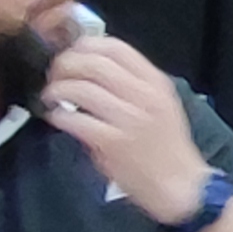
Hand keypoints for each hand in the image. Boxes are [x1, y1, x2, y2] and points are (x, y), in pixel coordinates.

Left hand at [35, 37, 217, 213]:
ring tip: (52, 96)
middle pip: (94, 63)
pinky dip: (59, 116)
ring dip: (57, 89)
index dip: (85, 45)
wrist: (180, 186)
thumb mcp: (161, 105)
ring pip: (81, 89)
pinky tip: (57, 118)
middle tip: (55, 74)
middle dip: (65, 65)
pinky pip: (75, 120)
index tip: (72, 52)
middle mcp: (144, 97)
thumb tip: (94, 65)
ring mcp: (128, 120)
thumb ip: (134, 83)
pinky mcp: (112, 143)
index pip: (116, 47)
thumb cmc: (167, 147)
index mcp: (156, 84)